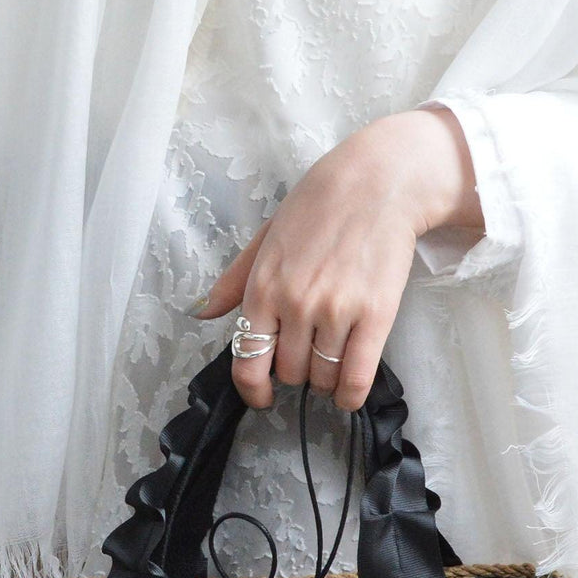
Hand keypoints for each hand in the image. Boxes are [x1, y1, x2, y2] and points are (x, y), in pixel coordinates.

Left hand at [189, 107, 481, 411]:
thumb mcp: (267, 237)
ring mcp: (336, 312)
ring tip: (331, 356)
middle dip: (295, 370)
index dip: (252, 389)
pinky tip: (348, 389)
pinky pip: (356, 378)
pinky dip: (350, 393)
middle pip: (288, 373)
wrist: (374, 182)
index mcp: (263, 286)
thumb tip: (202, 312)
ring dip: (324, 378)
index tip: (261, 396)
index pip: (246, 361)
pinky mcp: (375, 316)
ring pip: (322, 378)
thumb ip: (235, 280)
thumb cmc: (319, 204)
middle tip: (307, 351)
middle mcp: (295, 304)